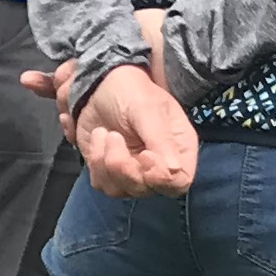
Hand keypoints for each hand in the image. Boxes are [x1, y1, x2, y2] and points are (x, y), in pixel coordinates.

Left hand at [73, 65, 197, 196]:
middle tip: (114, 136)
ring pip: (119, 190)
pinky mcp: (108, 169)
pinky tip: (98, 138)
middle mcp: (158, 163)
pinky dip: (94, 163)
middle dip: (124, 168)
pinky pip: (101, 183)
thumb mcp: (147, 109)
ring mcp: (133, 169)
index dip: (160, 177)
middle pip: (145, 189)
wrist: (100, 85)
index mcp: (178, 147)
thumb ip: (160, 139)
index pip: (180, 181)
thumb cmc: (131, 91)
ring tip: (105, 133)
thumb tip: (174, 170)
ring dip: (105, 164)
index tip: (143, 155)